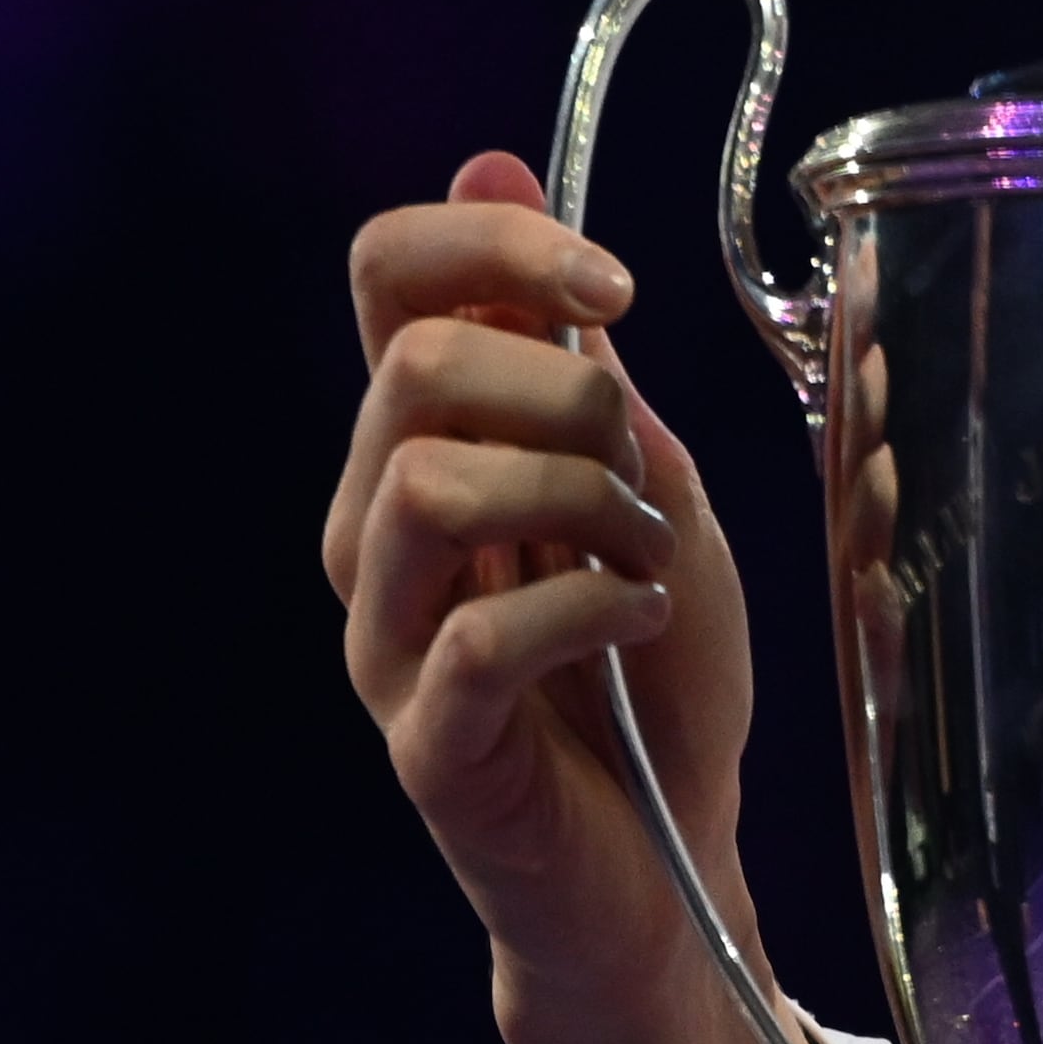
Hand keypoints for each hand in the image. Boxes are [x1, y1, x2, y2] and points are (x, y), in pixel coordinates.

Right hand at [324, 148, 812, 1043]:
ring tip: (642, 556)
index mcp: (424, 446)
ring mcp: (389, 641)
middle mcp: (377, 531)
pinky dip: (588, 605)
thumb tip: (495, 174)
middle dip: (561, 386)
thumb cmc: (655, 675)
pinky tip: (637, 620)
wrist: (665, 868)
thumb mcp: (646, 478)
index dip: (489, 243)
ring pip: (428, 485)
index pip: (383, 277)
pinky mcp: (430, 744)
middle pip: (412, 369)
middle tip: (642, 462)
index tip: (611, 290)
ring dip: (576, 498)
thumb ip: (573, 351)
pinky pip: (482, 633)